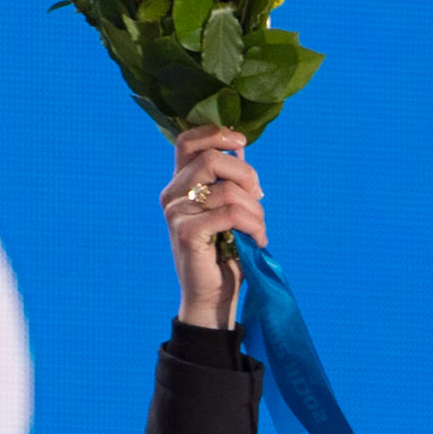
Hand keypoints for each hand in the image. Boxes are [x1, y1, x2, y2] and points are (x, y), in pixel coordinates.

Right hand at [163, 127, 264, 330]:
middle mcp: (172, 194)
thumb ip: (230, 181)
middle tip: (260, 199)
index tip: (241, 142)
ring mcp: (176, 213)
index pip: (187, 141)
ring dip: (255, 210)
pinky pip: (229, 215)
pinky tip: (258, 240)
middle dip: (246, 176)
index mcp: (180, 184)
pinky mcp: (186, 233)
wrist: (213, 299)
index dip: (216, 134)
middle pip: (211, 159)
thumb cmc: (224, 255)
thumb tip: (240, 147)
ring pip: (226, 190)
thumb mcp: (228, 210)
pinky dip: (252, 226)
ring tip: (260, 230)